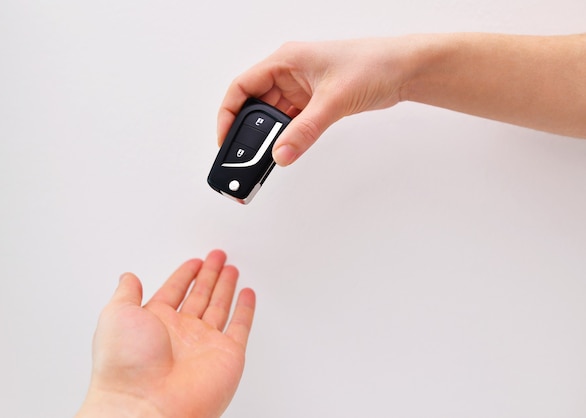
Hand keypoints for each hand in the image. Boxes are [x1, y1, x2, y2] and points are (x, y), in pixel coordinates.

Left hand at [76, 250, 255, 417]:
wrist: (146, 405)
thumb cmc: (126, 366)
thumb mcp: (116, 315)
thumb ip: (126, 294)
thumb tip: (128, 277)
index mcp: (155, 323)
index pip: (174, 291)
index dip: (185, 274)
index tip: (195, 262)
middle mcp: (180, 334)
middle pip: (199, 296)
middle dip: (209, 275)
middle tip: (218, 257)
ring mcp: (204, 344)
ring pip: (219, 307)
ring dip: (226, 287)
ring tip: (232, 268)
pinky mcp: (227, 355)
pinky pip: (240, 327)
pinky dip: (245, 310)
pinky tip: (246, 295)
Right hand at [217, 38, 413, 165]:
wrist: (404, 70)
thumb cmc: (373, 65)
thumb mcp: (333, 101)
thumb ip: (304, 131)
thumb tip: (281, 155)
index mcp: (285, 60)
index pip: (242, 86)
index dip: (228, 114)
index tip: (224, 140)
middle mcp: (288, 73)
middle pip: (254, 105)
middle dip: (247, 132)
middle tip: (242, 157)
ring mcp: (300, 89)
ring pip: (272, 117)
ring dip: (267, 137)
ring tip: (261, 159)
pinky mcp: (313, 102)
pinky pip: (290, 123)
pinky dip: (285, 138)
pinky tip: (283, 150)